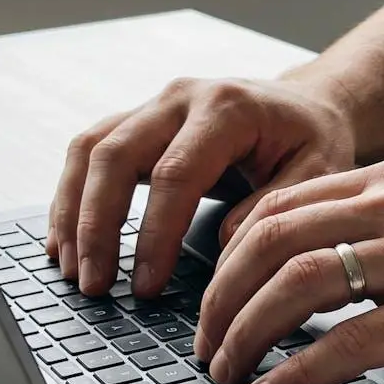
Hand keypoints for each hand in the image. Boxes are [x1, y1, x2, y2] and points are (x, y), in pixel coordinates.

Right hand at [46, 77, 355, 295]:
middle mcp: (181, 98)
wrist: (306, 104)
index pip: (175, 174)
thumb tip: (224, 245)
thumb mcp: (319, 172)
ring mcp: (154, 106)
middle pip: (115, 155)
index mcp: (227, 108)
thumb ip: (274, 208)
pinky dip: (71, 196)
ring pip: (90, 150)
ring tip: (70, 269)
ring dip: (72, 212)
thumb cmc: (313, 140)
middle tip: (93, 284)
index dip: (154, 234)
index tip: (145, 285)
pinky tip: (63, 241)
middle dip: (96, 226)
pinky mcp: (139, 122)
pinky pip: (90, 152)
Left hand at [195, 160, 383, 383]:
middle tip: (204, 344)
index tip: (209, 299)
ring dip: (245, 334)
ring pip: (297, 285)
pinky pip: (347, 342)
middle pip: (270, 241)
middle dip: (219, 298)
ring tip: (225, 372)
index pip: (276, 208)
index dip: (225, 257)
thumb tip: (306, 266)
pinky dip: (295, 372)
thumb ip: (378, 225)